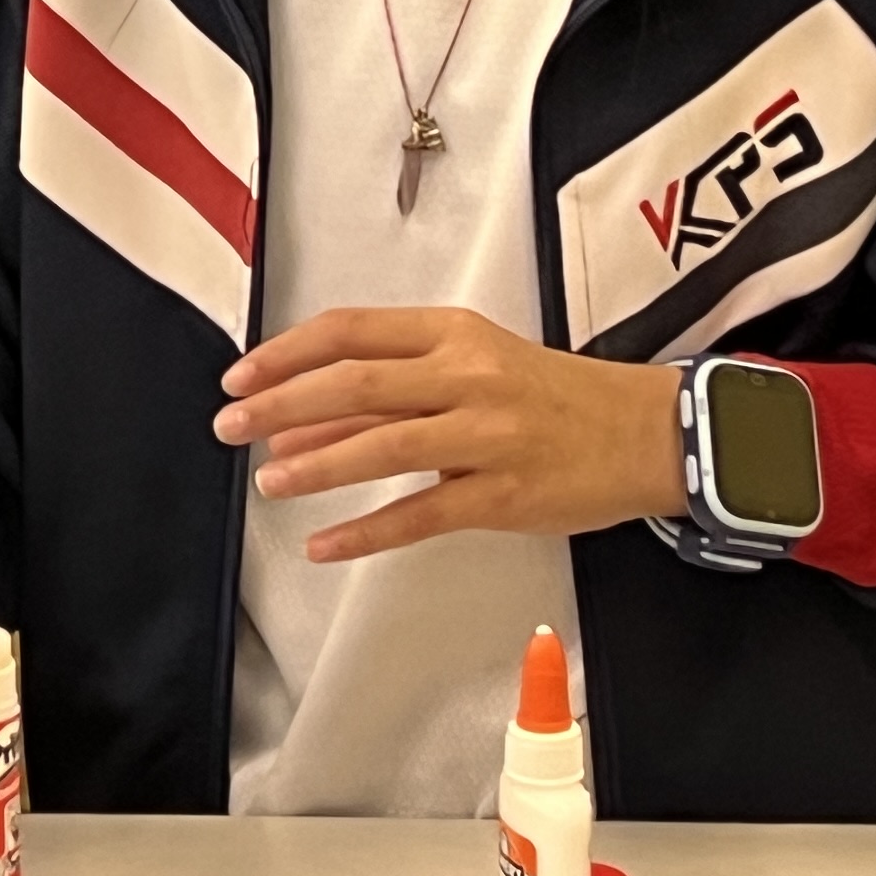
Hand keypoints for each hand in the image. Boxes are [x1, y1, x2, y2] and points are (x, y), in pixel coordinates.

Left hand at [213, 306, 683, 558]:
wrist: (645, 433)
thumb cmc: (552, 396)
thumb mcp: (473, 367)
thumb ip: (394, 389)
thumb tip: (305, 414)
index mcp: (454, 332)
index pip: (351, 331)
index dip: (285, 353)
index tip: (241, 376)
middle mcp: (467, 375)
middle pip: (355, 383)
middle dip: (280, 405)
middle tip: (230, 426)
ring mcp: (487, 435)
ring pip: (383, 447)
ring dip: (315, 466)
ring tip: (268, 481)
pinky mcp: (504, 495)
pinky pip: (421, 515)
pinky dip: (365, 531)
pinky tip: (323, 544)